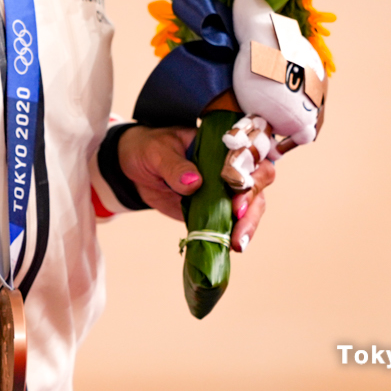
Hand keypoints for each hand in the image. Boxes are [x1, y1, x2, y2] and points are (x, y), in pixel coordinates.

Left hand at [117, 124, 275, 251]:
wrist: (132, 167)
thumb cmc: (149, 148)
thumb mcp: (157, 151)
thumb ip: (175, 165)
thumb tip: (194, 182)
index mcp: (220, 143)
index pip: (248, 152)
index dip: (248, 170)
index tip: (236, 188)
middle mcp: (229, 165)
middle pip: (258, 181)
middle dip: (252, 202)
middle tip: (238, 219)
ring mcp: (224, 189)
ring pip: (250, 206)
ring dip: (248, 225)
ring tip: (237, 243)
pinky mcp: (215, 210)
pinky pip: (231, 224)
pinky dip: (233, 236)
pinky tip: (228, 248)